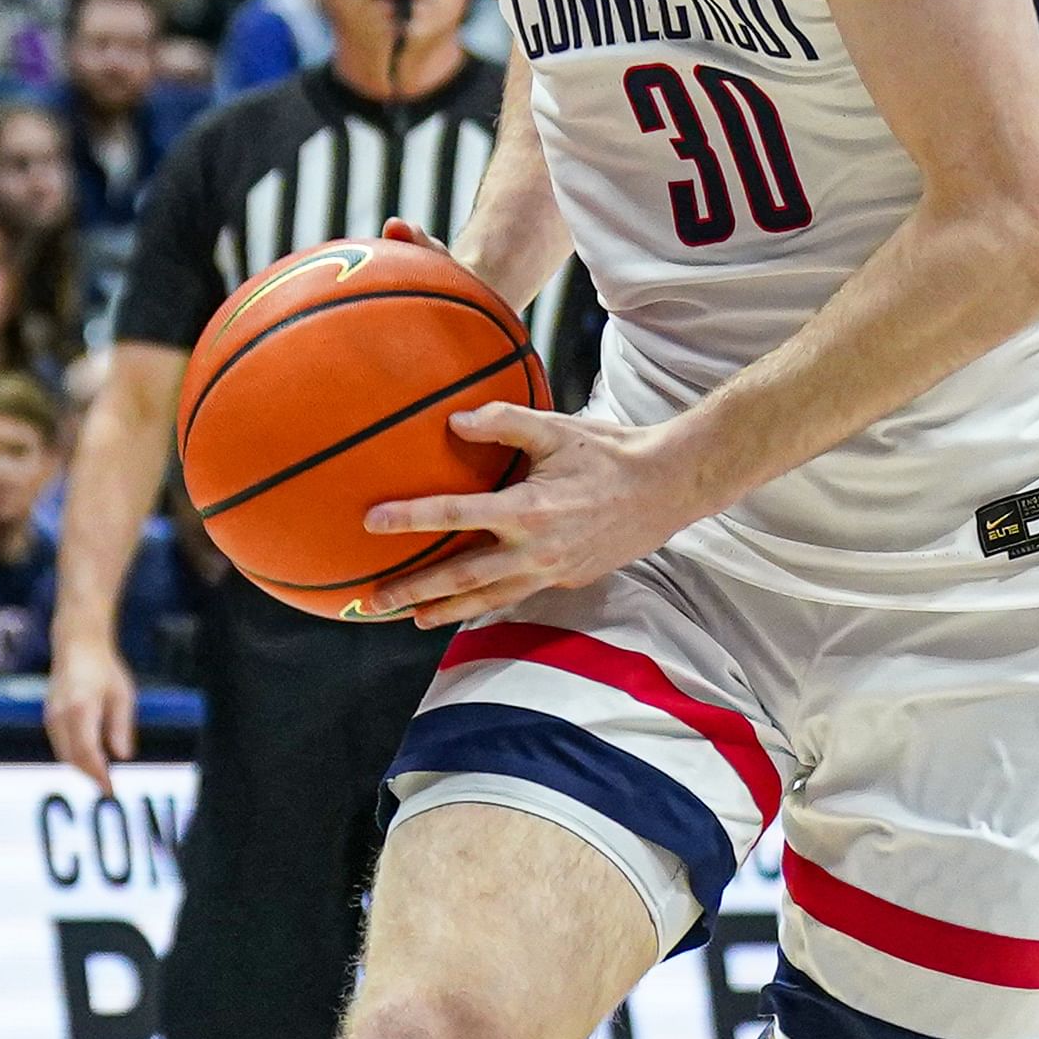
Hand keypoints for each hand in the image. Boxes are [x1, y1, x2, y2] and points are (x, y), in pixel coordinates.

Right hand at [44, 637, 143, 783]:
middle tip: (108, 787)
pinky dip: (73, 756)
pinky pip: (59, 744)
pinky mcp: (49, 716)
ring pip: (63, 753)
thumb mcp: (122, 695)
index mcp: (81, 708)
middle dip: (89, 775)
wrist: (77, 646)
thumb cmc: (103, 668)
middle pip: (72, 757)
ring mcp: (51, 715)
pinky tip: (88, 760)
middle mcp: (61, 715)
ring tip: (101, 777)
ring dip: (81, 767)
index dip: (97, 774)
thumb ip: (121, 727)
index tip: (110, 788)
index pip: (86, 751)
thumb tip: (122, 756)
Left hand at [363, 404, 692, 629]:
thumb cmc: (609, 453)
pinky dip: (486, 603)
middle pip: (461, 578)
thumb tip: (454, 420)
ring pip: (488, 599)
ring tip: (413, 618)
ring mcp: (551, 572)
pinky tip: (466, 605)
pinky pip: (516, 595)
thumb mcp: (556, 429)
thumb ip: (503, 422)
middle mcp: (535, 550)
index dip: (410, 518)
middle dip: (414, 591)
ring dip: (446, 611)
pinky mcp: (565, 581)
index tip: (373, 522)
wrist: (666, 489)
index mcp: (527, 510)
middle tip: (374, 601)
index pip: (454, 515)